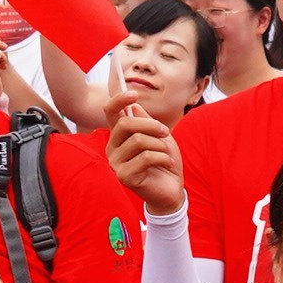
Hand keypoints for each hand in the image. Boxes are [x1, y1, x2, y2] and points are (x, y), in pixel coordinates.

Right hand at [105, 99, 182, 215]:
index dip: (119, 100)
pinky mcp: (124, 176)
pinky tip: (167, 164)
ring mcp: (116, 163)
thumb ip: (145, 120)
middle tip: (166, 132)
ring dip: (160, 145)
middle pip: (126, 124)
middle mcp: (112, 148)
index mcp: (119, 136)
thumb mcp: (158, 136)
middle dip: (151, 125)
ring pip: (138, 141)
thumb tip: (133, 105)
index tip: (134, 94)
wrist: (172, 188)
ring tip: (166, 153)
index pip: (110, 112)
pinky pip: (146, 158)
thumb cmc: (164, 160)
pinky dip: (163, 158)